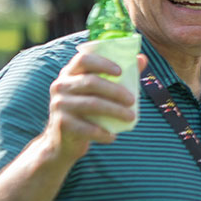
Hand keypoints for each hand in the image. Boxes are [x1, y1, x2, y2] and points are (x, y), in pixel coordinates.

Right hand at [43, 47, 146, 161]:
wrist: (63, 141)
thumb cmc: (86, 111)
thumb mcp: (97, 92)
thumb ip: (118, 75)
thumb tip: (142, 59)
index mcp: (70, 73)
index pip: (84, 59)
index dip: (103, 63)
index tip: (121, 71)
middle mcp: (61, 85)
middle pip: (90, 82)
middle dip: (115, 91)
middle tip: (133, 100)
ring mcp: (59, 104)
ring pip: (91, 104)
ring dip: (115, 111)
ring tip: (131, 117)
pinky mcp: (62, 124)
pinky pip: (87, 128)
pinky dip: (103, 133)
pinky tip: (113, 136)